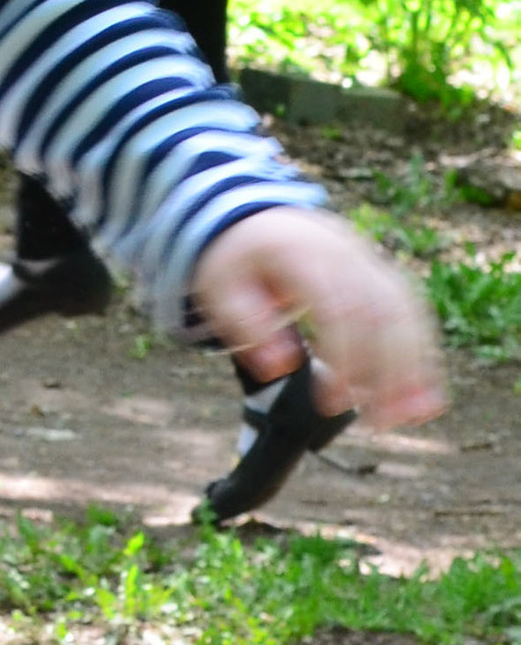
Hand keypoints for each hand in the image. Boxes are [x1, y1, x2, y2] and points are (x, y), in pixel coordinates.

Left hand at [191, 209, 444, 430]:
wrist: (258, 219)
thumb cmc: (238, 262)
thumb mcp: (219, 290)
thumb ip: (245, 327)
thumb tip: (281, 367)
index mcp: (300, 253)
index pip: (337, 307)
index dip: (343, 358)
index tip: (332, 403)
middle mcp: (344, 252)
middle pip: (381, 311)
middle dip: (387, 373)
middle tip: (378, 424)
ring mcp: (369, 261)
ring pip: (406, 312)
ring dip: (413, 368)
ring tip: (407, 418)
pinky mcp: (382, 275)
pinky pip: (413, 311)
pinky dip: (423, 353)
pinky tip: (425, 395)